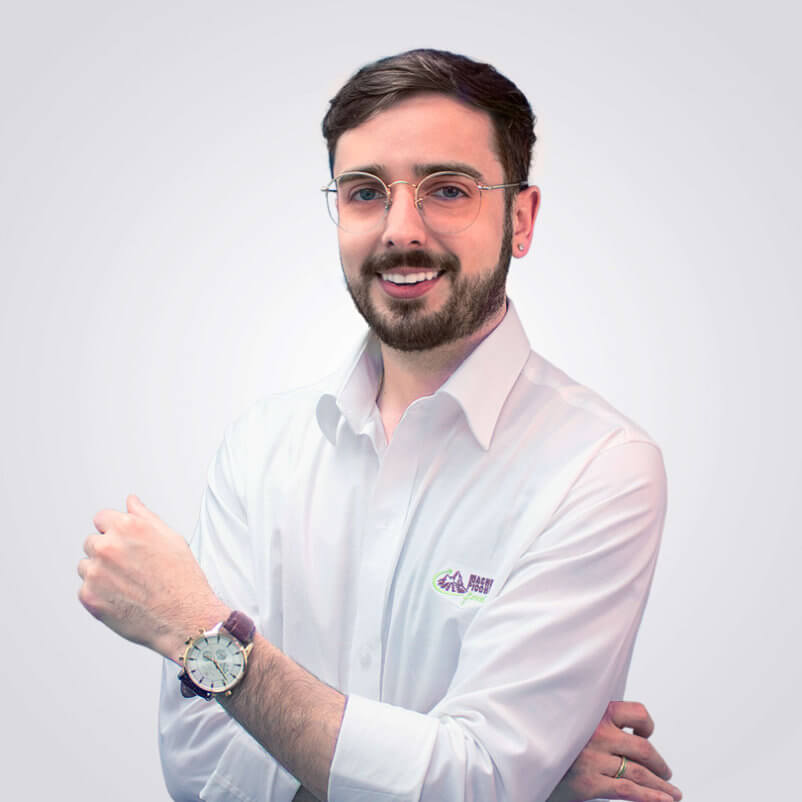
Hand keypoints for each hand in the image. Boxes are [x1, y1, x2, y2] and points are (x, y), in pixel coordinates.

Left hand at [78, 494, 228, 661]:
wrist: (184, 618)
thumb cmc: (182, 579)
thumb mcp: (171, 538)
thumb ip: (145, 516)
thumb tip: (130, 501)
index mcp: (128, 527)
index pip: (101, 518)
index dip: (114, 531)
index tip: (125, 544)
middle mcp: (108, 546)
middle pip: (92, 541)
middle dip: (107, 551)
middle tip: (131, 568)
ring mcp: (96, 572)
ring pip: (86, 565)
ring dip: (100, 572)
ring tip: (128, 585)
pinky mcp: (89, 596)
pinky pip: (86, 589)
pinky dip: (100, 594)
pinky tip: (123, 598)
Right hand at [546, 701, 681, 801]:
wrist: (523, 761)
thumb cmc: (550, 740)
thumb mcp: (571, 720)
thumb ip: (594, 720)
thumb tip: (624, 731)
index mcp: (593, 712)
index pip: (636, 712)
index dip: (646, 726)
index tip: (645, 736)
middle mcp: (596, 733)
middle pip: (643, 748)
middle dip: (659, 764)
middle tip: (665, 772)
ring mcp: (593, 758)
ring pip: (639, 772)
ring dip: (661, 785)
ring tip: (672, 793)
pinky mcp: (589, 783)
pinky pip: (628, 790)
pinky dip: (652, 797)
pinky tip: (665, 800)